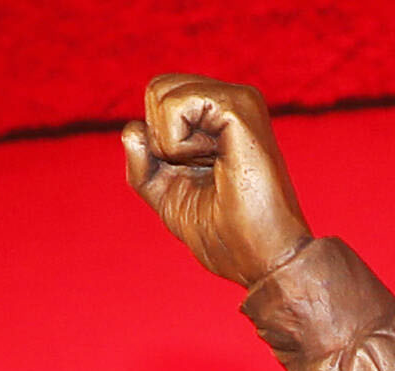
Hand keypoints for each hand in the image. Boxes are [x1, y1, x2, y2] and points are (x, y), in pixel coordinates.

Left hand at [122, 76, 312, 286]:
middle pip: (157, 87)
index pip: (159, 98)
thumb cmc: (224, 234)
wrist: (262, 259)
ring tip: (211, 168)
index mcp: (218, 118)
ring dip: (169, 144)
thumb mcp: (166, 196)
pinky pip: (175, 105)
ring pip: (162, 91)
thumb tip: (132, 127)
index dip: (155, 144)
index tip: (192, 177)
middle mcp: (230, 101)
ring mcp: (238, 100)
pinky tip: (215, 162)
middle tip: (199, 171)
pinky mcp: (240, 107)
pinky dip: (177, 145)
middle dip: (158, 140)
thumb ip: (143, 163)